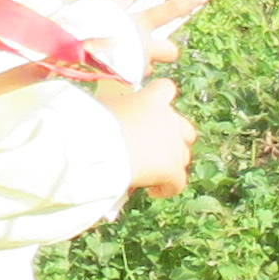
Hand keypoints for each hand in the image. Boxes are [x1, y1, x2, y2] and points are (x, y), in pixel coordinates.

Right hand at [99, 76, 194, 200]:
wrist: (98, 146)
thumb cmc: (93, 122)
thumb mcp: (102, 105)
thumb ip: (115, 105)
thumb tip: (111, 109)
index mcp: (152, 99)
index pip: (165, 89)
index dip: (161, 98)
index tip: (151, 108)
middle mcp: (169, 120)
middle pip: (185, 129)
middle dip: (173, 138)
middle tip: (154, 148)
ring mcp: (173, 146)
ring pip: (183, 156)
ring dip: (170, 163)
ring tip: (151, 173)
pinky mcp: (172, 171)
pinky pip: (178, 183)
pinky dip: (167, 188)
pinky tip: (152, 191)